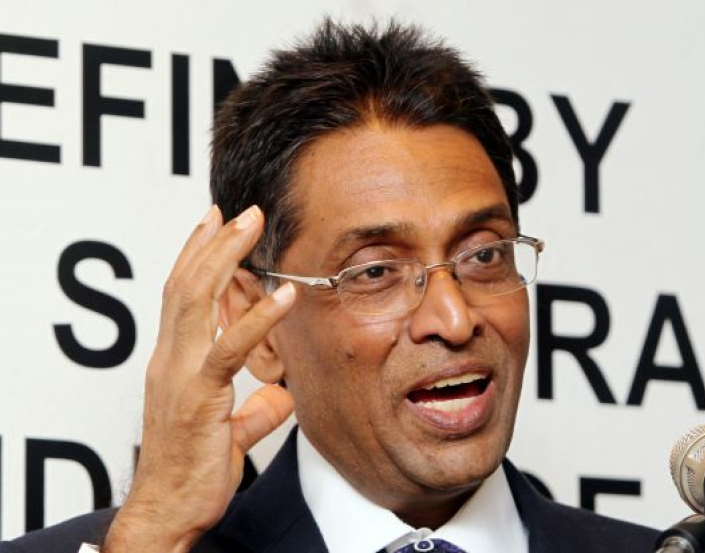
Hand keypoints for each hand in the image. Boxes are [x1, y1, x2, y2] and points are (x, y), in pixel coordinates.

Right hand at [102, 205, 296, 552]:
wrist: (168, 512)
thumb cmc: (192, 475)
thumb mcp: (230, 435)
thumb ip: (253, 411)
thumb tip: (279, 396)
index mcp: (174, 364)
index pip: (181, 297)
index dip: (196, 257)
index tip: (213, 224)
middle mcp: (170, 361)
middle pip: (186, 286)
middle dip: (212, 243)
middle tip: (240, 211)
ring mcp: (180, 375)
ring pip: (196, 301)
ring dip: (224, 257)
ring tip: (251, 226)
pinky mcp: (199, 396)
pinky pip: (229, 349)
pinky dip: (258, 319)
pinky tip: (283, 295)